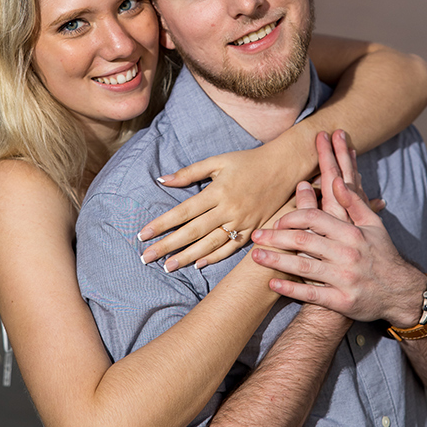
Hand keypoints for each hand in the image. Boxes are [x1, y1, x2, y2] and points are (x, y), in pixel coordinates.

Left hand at [137, 143, 305, 270]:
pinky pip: (232, 248)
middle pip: (192, 231)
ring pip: (210, 244)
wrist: (284, 167)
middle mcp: (228, 209)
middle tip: (146, 257)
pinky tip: (198, 264)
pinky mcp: (253, 230)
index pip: (183, 212)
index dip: (162, 224)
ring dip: (187, 256)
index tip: (143, 234)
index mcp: (217, 191)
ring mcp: (242, 222)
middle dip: (168, 245)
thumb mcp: (218, 161)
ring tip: (168, 266)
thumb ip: (189, 172)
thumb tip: (162, 180)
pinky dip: (215, 257)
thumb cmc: (248, 161)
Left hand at [251, 132, 426, 325]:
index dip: (292, 217)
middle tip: (255, 236)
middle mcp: (347, 255)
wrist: (401, 293)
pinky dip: (291, 290)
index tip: (276, 221)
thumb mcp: (373, 225)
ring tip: (256, 257)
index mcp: (352, 233)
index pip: (315, 218)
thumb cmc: (382, 255)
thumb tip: (336, 179)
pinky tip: (272, 284)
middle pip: (304, 242)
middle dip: (276, 238)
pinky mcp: (342, 302)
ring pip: (304, 268)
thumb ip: (354, 201)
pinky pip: (312, 295)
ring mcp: (344, 279)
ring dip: (277, 261)